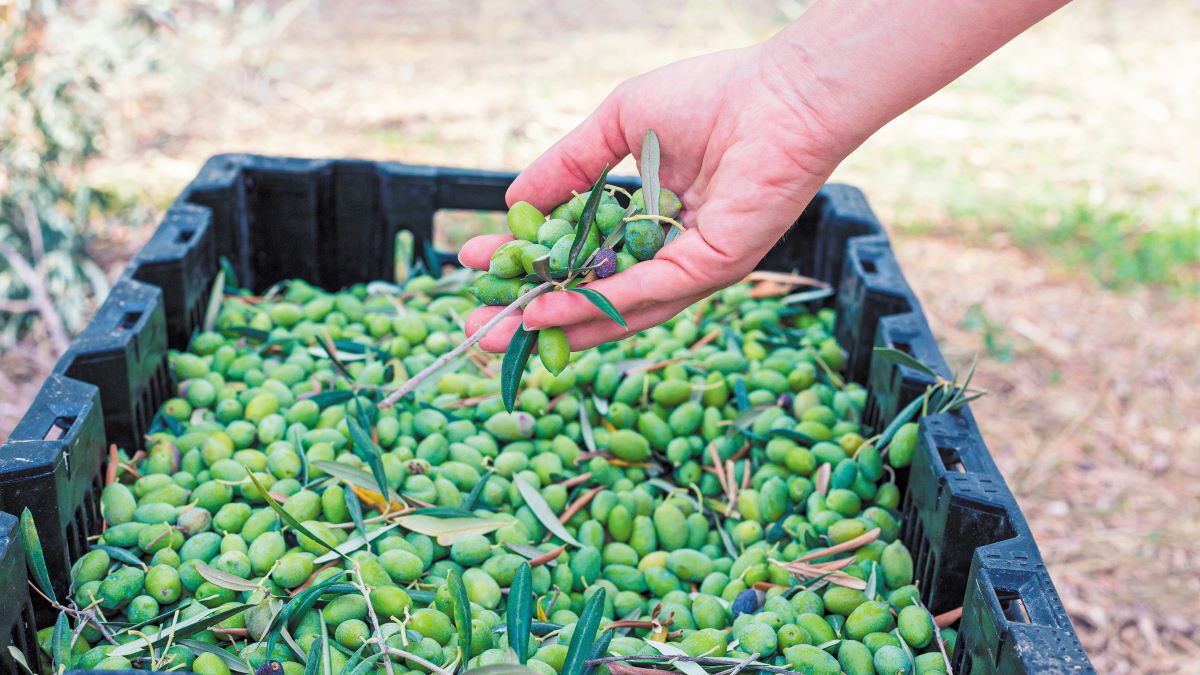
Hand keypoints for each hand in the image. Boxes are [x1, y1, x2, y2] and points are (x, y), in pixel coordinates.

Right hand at [459, 40, 849, 351]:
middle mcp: (670, 253)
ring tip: (494, 331)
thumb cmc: (712, 96)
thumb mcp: (619, 125)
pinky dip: (590, 305)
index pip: (581, 251)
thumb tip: (514, 202)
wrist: (780, 93)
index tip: (477, 261)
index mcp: (652, 221)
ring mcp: (691, 267)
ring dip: (552, 322)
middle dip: (533, 311)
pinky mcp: (710, 269)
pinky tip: (544, 311)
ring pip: (612, 306)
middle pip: (592, 293)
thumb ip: (568, 165)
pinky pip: (641, 292)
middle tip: (478, 324)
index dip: (529, 260)